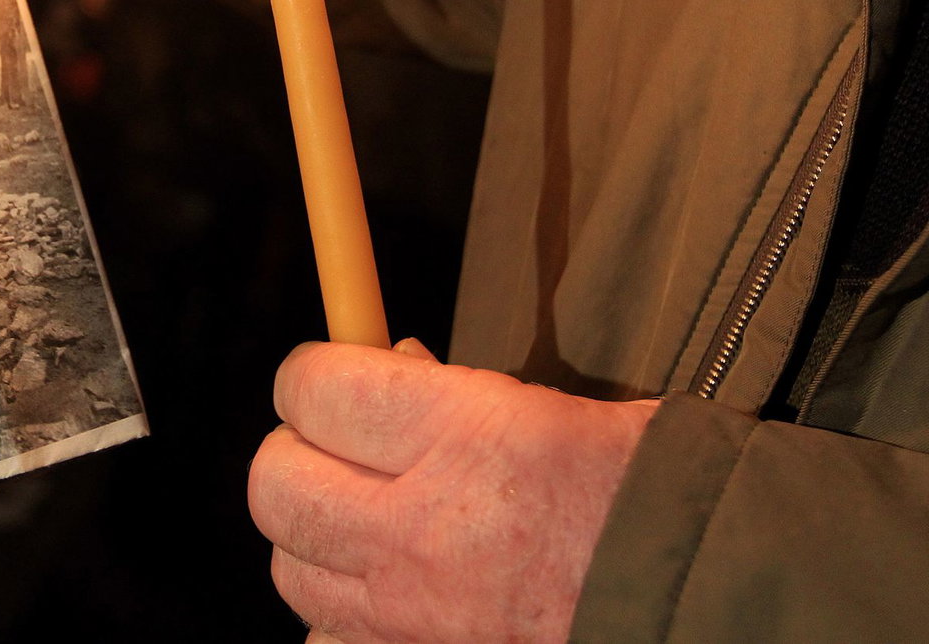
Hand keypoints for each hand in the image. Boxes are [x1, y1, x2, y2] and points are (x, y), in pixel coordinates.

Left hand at [249, 340, 658, 642]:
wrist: (708, 599)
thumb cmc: (644, 491)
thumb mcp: (551, 406)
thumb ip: (449, 390)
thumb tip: (380, 364)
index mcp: (464, 435)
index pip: (311, 387)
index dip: (312, 374)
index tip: (333, 375)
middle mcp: (424, 527)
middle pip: (274, 483)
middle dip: (293, 453)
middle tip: (335, 447)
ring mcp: (414, 614)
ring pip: (289, 569)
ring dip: (312, 538)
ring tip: (362, 521)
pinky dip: (340, 622)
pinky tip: (385, 595)